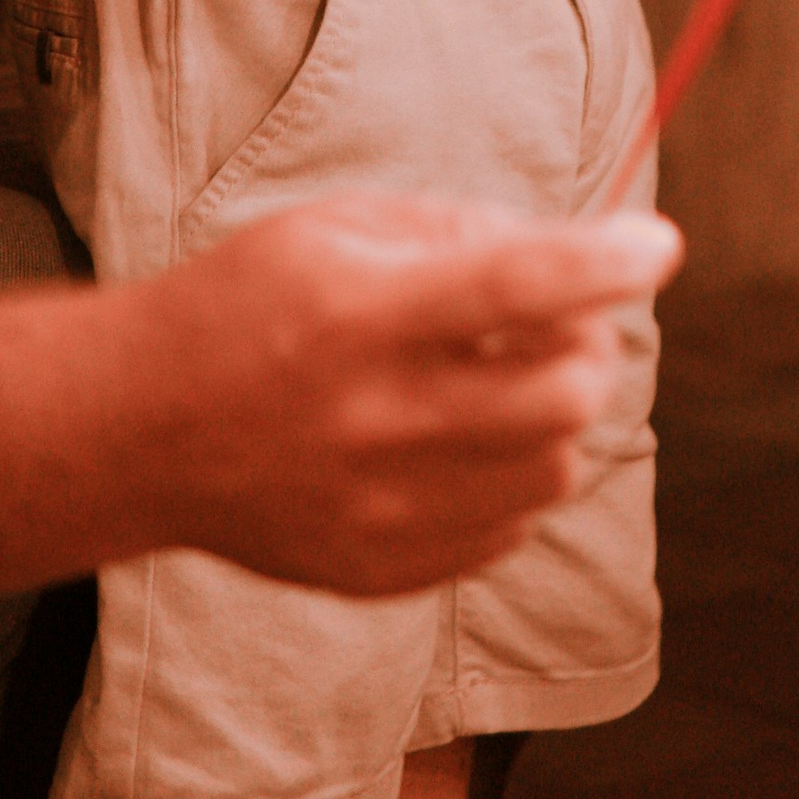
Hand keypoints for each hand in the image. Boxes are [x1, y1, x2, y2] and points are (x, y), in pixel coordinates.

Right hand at [136, 194, 680, 596]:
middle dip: (591, 345)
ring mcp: (378, 511)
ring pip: (553, 469)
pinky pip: (508, 528)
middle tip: (567, 318)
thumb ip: (458, 232)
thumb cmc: (246, 303)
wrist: (139, 430)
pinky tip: (461, 440)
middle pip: (561, 397)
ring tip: (506, 379)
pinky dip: (514, 476)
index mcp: (358, 316)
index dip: (603, 262)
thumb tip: (575, 259)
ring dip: (557, 414)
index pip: (514, 286)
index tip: (658, 243)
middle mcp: (372, 421)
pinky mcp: (380, 571)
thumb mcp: (337, 227)